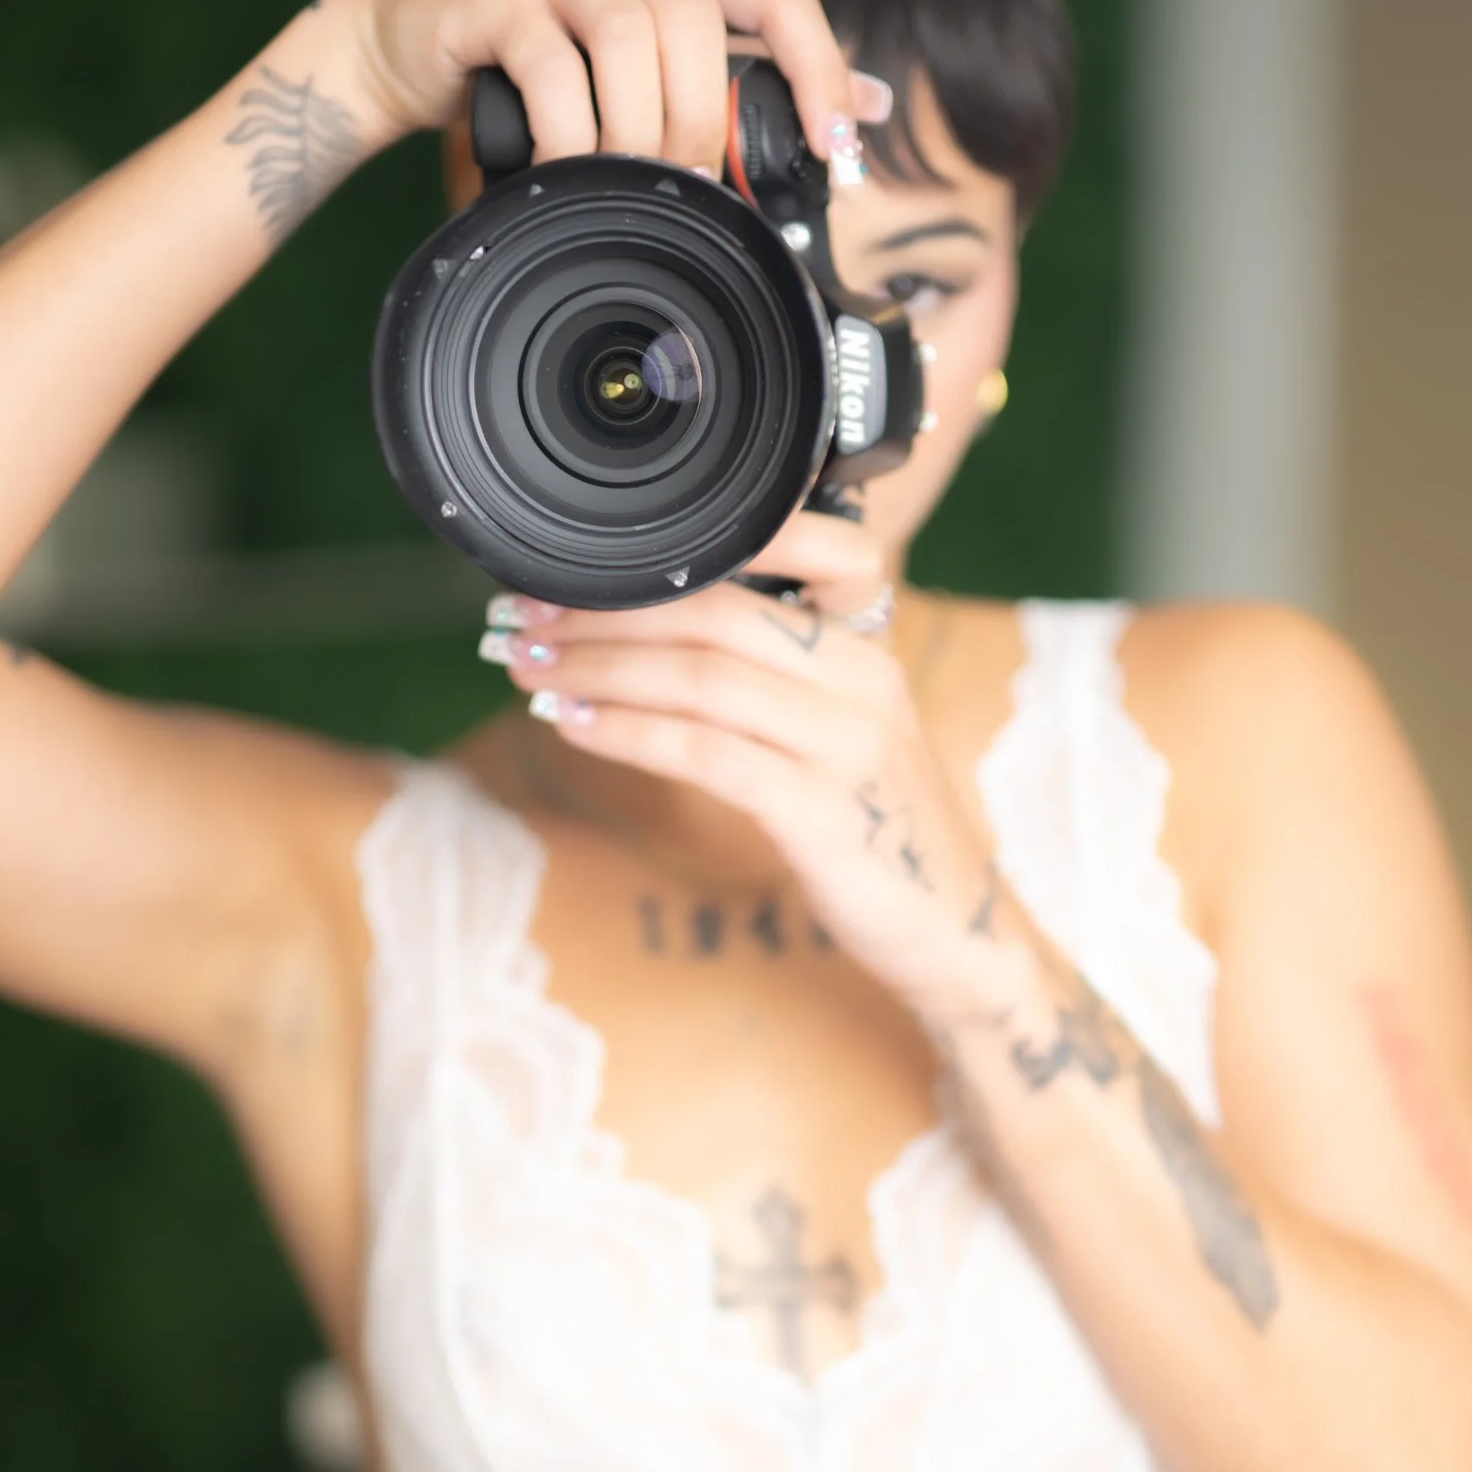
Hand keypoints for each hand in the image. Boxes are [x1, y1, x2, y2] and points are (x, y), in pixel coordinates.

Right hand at [347, 0, 885, 180]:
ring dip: (635, 129)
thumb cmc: (532, 64)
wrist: (402, 44)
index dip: (821, 72)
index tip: (837, 152)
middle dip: (702, 123)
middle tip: (688, 189)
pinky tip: (562, 166)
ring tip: (623, 180)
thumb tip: (872, 105)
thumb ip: (743, 76)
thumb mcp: (645, 67)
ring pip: (629, 37)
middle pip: (699, 24)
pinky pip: (550, 63)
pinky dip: (566, 130)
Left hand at [489, 519, 999, 1016]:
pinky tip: (577, 725)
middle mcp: (864, 678)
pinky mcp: (826, 815)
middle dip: (606, 611)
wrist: (949, 928)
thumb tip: (652, 632)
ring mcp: (850, 746)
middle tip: (522, 617)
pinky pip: (710, 754)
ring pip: (705, 677)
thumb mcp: (836, 730)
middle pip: (719, 611)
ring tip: (531, 670)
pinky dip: (631, 733)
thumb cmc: (873, 825)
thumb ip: (772, 675)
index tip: (582, 555)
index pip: (792, 549)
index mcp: (866, 642)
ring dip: (601, 668)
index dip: (685, 543)